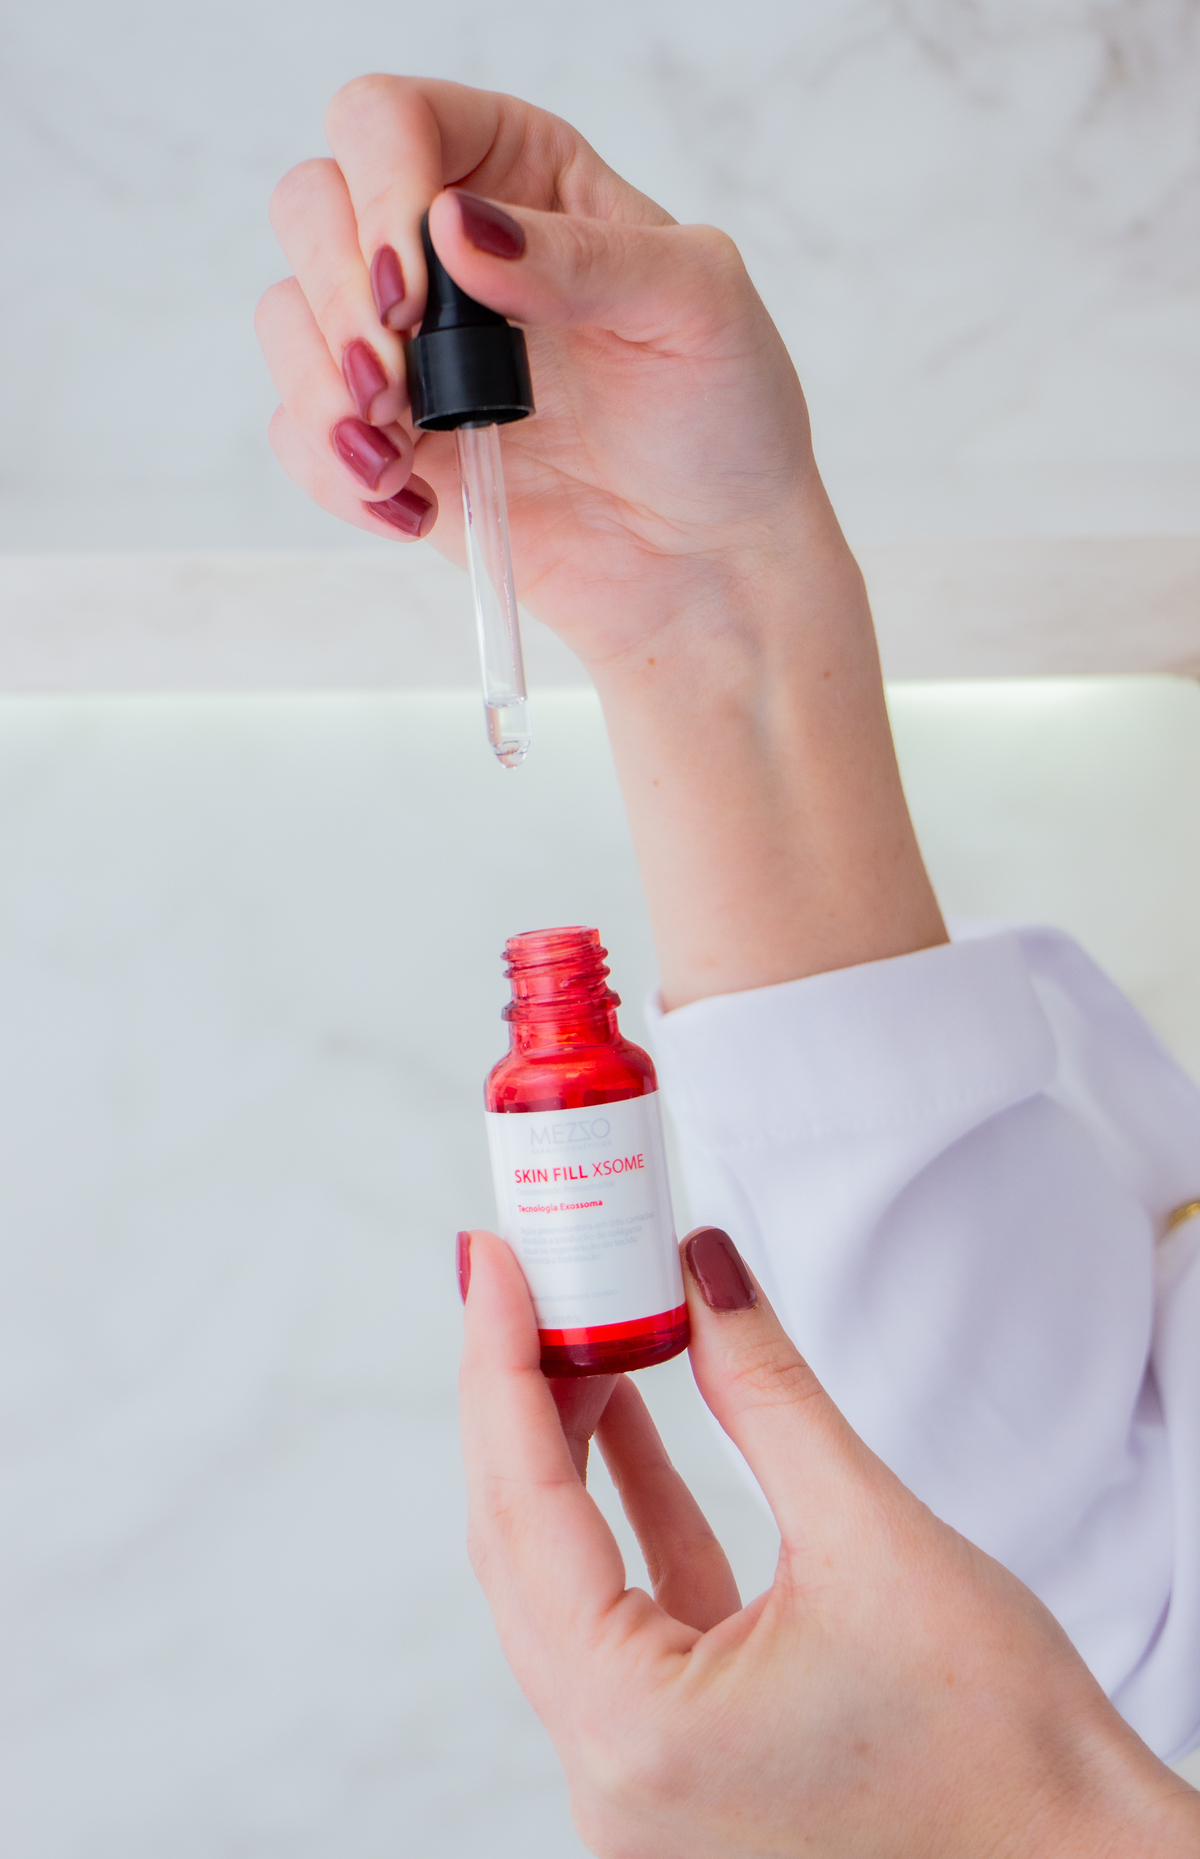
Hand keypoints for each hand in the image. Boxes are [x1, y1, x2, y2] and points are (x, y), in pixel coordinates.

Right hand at [256, 74, 817, 670]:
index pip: (392, 122)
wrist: (710, 563)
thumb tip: (455, 227)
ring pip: (288, 318)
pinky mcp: (393, 442)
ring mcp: (412, 349)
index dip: (380, 189)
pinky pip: (300, 432)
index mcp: (523, 174)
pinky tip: (411, 508)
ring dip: (320, 390)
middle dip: (337, 297)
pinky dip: (334, 471)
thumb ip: (581, 256)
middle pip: (312, 205)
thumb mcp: (696, 307)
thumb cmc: (725, 421)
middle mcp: (448, 249)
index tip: (416, 291)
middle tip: (397, 382)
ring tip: (398, 458)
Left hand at [459, 1225, 1199, 1857]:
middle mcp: (612, 1775)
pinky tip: (626, 1418)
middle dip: (520, 1400)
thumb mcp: (873, 1538)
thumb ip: (766, 1391)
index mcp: (635, 1732)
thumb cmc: (1005, 1749)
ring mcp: (643, 1779)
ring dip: (571, 1451)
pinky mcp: (685, 1761)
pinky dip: (626, 1514)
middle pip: (522, 1548)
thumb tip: (703, 1269)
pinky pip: (627, 1616)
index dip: (499, 1365)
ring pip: (566, 1580)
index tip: (493, 1262)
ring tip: (584, 1328)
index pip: (524, 1511)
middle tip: (531, 1275)